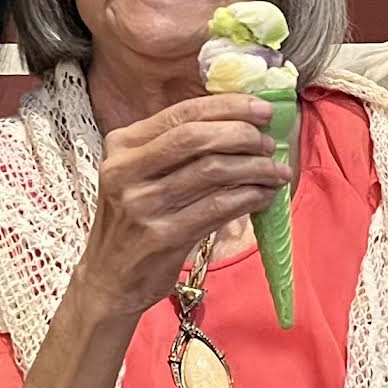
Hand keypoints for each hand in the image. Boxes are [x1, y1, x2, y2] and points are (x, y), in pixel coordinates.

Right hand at [80, 93, 287, 316]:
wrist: (110, 279)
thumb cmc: (133, 222)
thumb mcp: (138, 175)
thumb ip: (173, 149)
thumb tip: (239, 124)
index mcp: (122, 145)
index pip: (181, 113)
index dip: (227, 107)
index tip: (262, 110)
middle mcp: (127, 170)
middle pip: (197, 138)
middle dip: (242, 135)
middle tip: (268, 144)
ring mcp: (144, 204)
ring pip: (212, 171)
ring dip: (254, 168)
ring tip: (276, 172)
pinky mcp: (164, 236)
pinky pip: (218, 207)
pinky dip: (249, 197)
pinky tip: (264, 196)